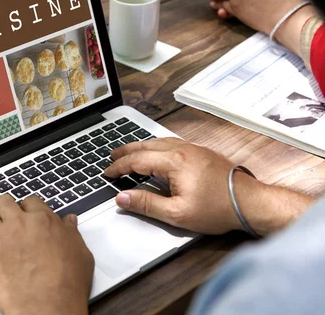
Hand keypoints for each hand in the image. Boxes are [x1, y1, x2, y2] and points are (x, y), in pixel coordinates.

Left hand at [0, 195, 93, 314]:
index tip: (27, 214)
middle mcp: (18, 224)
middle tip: (4, 216)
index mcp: (42, 220)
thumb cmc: (67, 282)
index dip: (27, 207)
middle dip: (3, 207)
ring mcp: (0, 239)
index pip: (30, 200)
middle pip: (3, 202)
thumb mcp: (81, 253)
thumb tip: (69, 221)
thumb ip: (72, 233)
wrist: (48, 304)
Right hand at [104, 138, 264, 234]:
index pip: (137, 160)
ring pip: (159, 141)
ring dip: (141, 146)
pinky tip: (156, 151)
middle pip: (146, 145)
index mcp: (173, 162)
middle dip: (126, 151)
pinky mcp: (202, 152)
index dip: (119, 167)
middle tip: (112, 156)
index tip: (107, 173)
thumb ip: (146, 204)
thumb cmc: (217, 209)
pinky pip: (172, 143)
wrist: (250, 202)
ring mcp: (193, 149)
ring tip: (129, 152)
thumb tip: (122, 197)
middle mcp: (182, 150)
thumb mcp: (176, 214)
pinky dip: (156, 145)